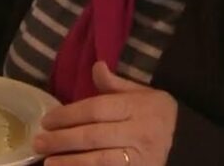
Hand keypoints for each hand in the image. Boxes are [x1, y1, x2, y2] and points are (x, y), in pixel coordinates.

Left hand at [34, 62, 177, 165]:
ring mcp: (141, 157)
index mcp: (139, 106)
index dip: (69, 114)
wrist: (184, 141)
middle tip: (39, 142)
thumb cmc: (153, 114)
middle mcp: (141, 131)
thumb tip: (96, 66)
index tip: (47, 120)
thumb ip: (115, 84)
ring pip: (100, 160)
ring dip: (71, 161)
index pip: (97, 109)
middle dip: (63, 139)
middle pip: (94, 135)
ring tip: (48, 162)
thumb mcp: (140, 93)